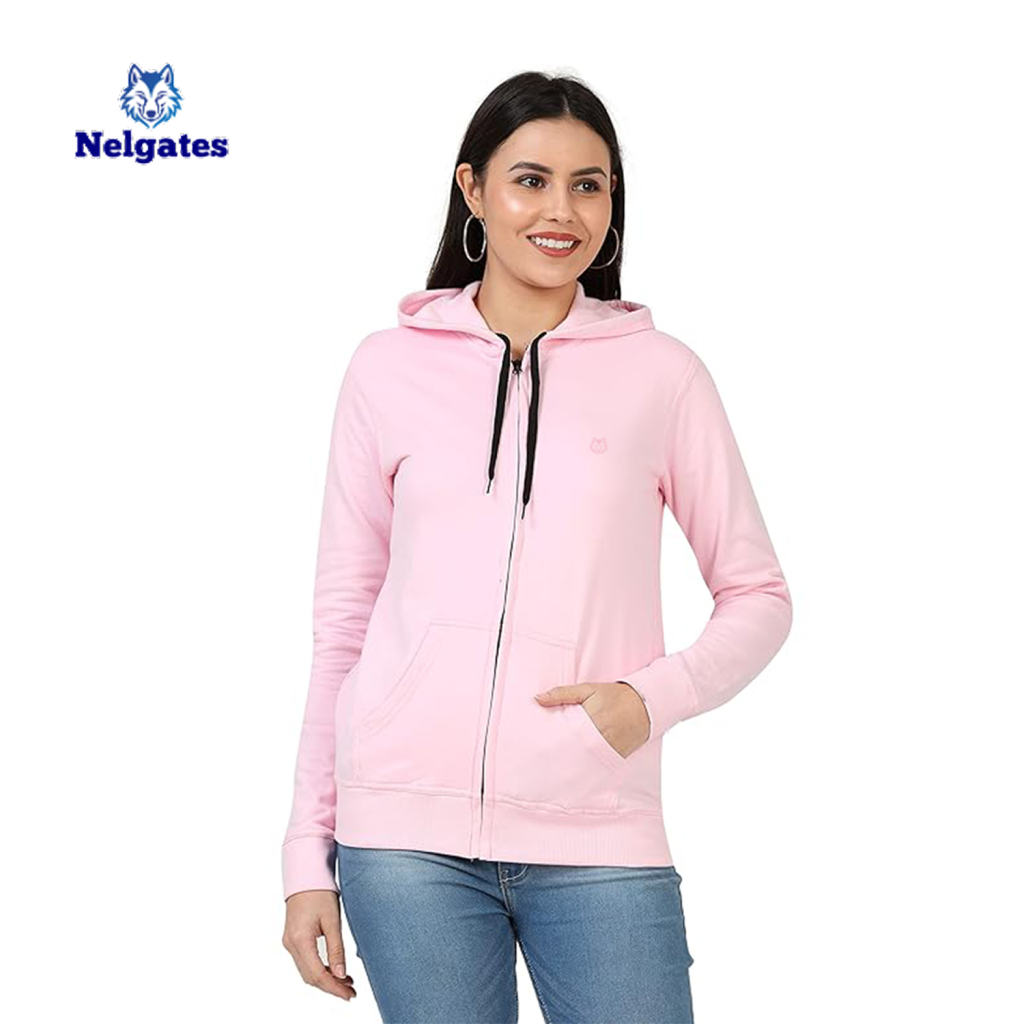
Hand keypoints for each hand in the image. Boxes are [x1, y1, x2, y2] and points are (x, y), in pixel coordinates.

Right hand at [282, 889, 357, 999]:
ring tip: (347, 983)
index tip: (349, 994)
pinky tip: (334, 970)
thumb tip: (341, 975)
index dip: (334, 988)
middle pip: (310, 977)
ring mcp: (289, 943)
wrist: (305, 875)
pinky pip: (305, 962)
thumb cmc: (320, 892)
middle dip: (331, 987)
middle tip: (351, 992)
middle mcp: (291, 944)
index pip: (317, 974)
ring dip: (326, 980)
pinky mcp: (293, 939)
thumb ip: (336, 948)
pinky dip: (319, 969)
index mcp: (300, 940)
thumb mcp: (332, 920)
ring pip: (307, 972)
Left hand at [534, 681, 650, 758]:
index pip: (564, 736)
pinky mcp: (616, 757)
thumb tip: (536, 698)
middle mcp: (599, 738)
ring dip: (569, 763)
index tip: (536, 747)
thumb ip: (562, 694)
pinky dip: (586, 766)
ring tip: (552, 769)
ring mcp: (609, 750)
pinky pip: (597, 764)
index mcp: (590, 720)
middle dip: (556, 756)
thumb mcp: (588, 689)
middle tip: (539, 762)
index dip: (549, 743)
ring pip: (583, 761)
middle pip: (571, 752)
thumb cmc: (614, 695)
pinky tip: (574, 768)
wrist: (646, 704)